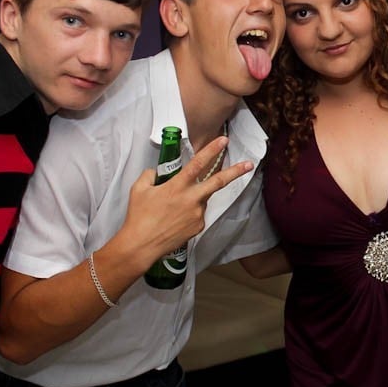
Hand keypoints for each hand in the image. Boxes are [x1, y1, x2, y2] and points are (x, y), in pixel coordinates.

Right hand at [121, 136, 252, 265]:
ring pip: (202, 199)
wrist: (141, 246)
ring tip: (172, 210)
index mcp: (177, 186)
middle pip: (218, 181)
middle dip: (236, 172)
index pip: (198, 163)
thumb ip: (151, 175)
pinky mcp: (198, 226)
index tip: (224, 140)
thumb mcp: (139, 189)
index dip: (212, 150)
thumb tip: (157, 173)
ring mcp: (197, 214)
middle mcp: (191, 199)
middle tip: (249, 164)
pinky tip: (175, 220)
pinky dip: (190, 213)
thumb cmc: (139, 217)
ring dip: (194, 198)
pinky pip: (198, 214)